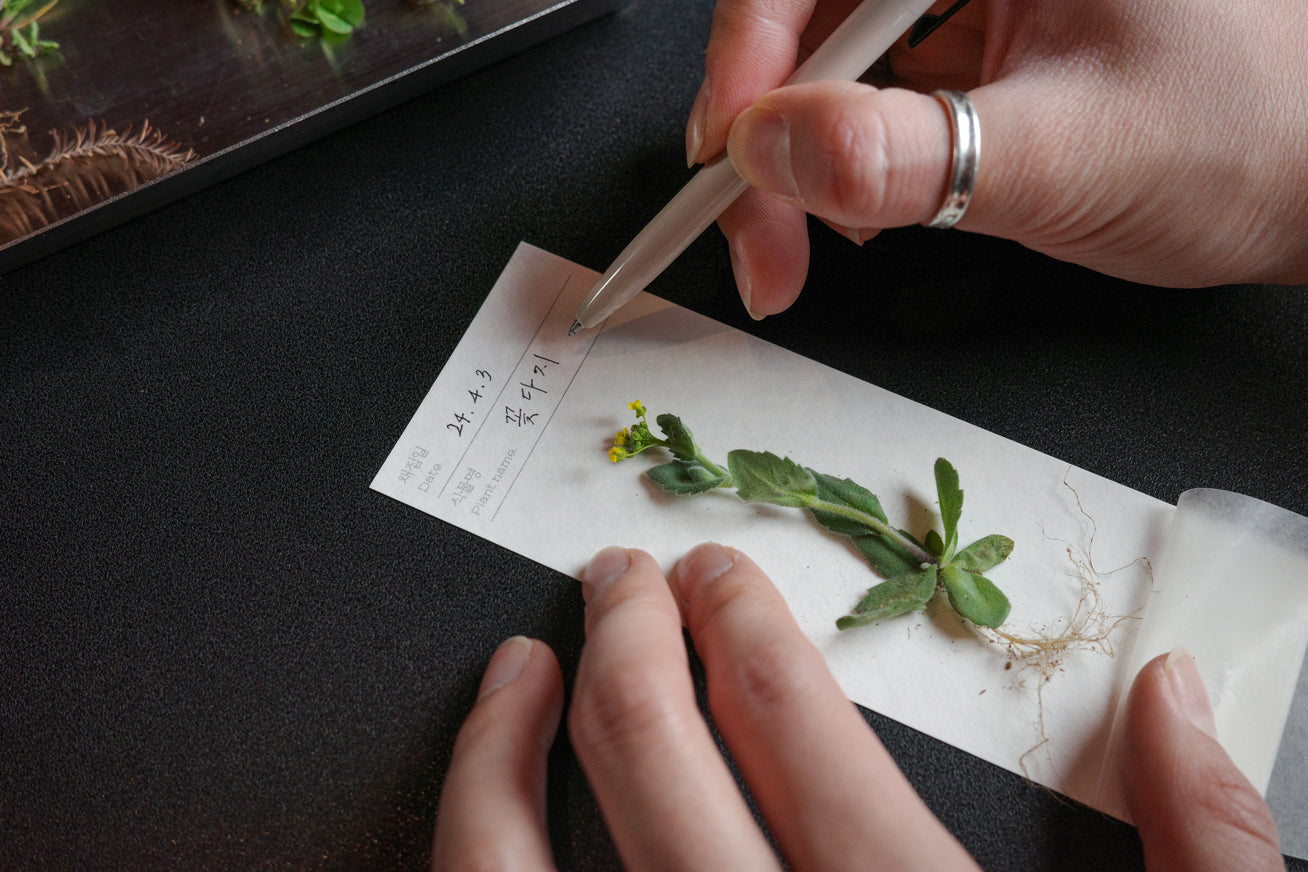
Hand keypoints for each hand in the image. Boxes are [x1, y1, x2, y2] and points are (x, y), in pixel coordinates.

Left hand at [431, 543, 1284, 870]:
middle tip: (619, 579)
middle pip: (652, 765)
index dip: (749, 630)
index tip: (719, 578)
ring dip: (500, 751)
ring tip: (513, 670)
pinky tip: (472, 840)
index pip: (795, 731)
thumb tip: (1170, 702)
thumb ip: (1205, 856)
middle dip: (630, 644)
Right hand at [682, 0, 1307, 317]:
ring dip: (799, 151)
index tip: (728, 153)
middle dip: (768, 130)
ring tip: (821, 231)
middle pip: (811, 11)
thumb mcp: (1070, 156)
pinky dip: (848, 152)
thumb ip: (912, 157)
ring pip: (831, 53)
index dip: (750, 52)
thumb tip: (776, 152)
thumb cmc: (1258, 137)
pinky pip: (875, 83)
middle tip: (758, 232)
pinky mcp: (978, 41)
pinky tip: (866, 202)